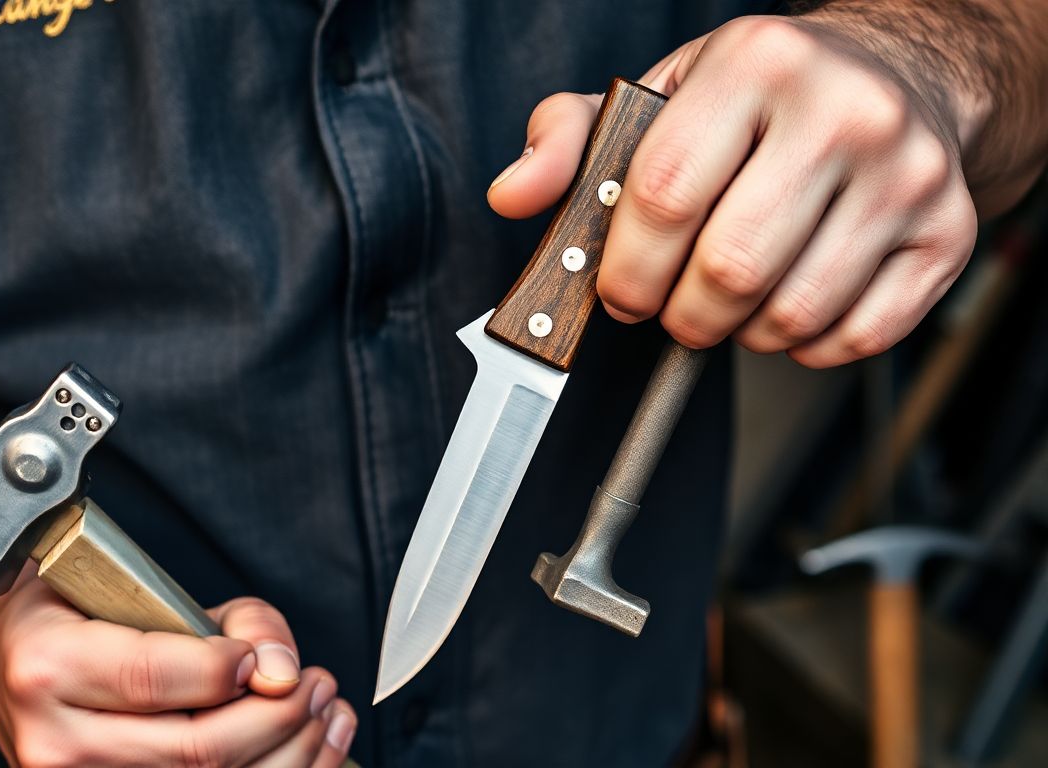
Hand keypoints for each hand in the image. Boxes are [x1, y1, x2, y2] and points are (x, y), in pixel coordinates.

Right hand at [0, 571, 356, 766]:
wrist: (2, 669)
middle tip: (317, 684)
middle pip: (194, 750)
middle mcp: (54, 739)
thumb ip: (219, 617)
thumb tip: (279, 665)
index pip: (155, 677)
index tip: (264, 658)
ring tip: (322, 712)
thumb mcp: (128, 583)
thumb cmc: (70, 617)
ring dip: (289, 753)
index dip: (227, 669)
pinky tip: (306, 748)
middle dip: (278, 718)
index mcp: (47, 665)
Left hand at [487, 9, 1039, 367]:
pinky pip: (857, 338)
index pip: (664, 197)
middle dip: (679, 313)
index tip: (618, 291)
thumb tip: (515, 195)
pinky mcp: (947, 234)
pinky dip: (806, 347)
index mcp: (757, 64)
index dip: (625, 267)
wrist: (894, 81)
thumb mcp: (660, 95)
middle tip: (673, 306)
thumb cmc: (763, 98)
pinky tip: (790, 306)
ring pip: (791, 314)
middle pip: (728, 269)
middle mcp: (845, 113)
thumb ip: (572, 141)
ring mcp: (907, 176)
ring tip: (731, 300)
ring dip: (741, 333)